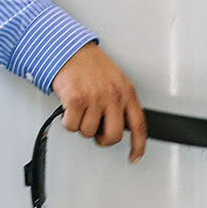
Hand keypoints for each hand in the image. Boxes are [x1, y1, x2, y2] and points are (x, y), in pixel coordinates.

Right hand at [50, 42, 146, 161]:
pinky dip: (67, 120)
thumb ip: (121, 102)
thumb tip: (121, 126)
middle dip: (102, 138)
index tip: (134, 157)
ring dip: (81, 124)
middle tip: (96, 130)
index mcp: (126, 92)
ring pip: (89, 133)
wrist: (70, 49)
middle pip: (113, 136)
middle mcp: (113, 96)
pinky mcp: (76, 100)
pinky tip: (70, 107)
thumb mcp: (116, 80)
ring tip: (81, 108)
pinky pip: (71, 126)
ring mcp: (95, 98)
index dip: (138, 145)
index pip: (138, 125)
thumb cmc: (92, 65)